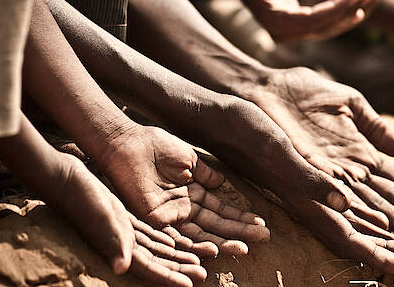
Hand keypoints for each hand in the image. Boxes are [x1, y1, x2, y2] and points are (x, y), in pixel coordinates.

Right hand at [51, 153, 207, 286]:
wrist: (65, 180)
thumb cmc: (82, 200)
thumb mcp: (103, 219)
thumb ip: (113, 243)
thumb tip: (122, 267)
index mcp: (120, 247)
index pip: (150, 268)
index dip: (169, 278)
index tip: (190, 285)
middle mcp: (123, 244)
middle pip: (158, 261)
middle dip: (181, 268)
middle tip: (205, 274)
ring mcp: (123, 232)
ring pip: (157, 247)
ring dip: (177, 253)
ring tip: (199, 259)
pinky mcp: (123, 219)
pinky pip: (149, 233)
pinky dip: (164, 238)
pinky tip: (176, 240)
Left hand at [96, 125, 269, 255]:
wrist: (130, 143)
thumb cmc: (157, 146)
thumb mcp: (189, 158)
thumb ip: (205, 173)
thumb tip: (222, 183)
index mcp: (193, 191)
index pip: (221, 209)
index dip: (240, 217)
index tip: (261, 224)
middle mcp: (184, 206)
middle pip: (216, 224)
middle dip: (239, 232)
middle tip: (263, 239)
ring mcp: (171, 214)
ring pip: (201, 233)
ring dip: (222, 242)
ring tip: (244, 249)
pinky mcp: (155, 219)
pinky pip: (178, 235)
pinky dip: (196, 244)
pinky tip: (214, 249)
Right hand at [234, 0, 374, 41]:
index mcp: (276, 23)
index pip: (310, 21)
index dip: (334, 10)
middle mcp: (289, 32)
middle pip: (326, 28)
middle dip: (349, 12)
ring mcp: (301, 29)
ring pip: (334, 26)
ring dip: (356, 11)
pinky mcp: (311, 21)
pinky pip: (336, 19)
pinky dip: (353, 8)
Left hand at [244, 67, 393, 246]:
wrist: (261, 87)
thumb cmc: (300, 92)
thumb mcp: (346, 102)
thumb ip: (373, 125)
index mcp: (357, 155)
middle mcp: (343, 174)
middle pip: (382, 208)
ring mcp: (323, 180)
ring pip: (360, 218)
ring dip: (385, 239)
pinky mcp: (301, 182)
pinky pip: (329, 214)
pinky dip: (353, 232)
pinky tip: (375, 244)